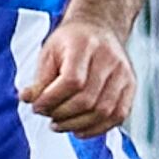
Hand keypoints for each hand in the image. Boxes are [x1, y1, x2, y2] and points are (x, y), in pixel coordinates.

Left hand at [22, 15, 135, 136]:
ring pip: (103, 111)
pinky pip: (118, 115)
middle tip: (48, 116)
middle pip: (87, 99)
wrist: (99, 28)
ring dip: (77, 125)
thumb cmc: (70, 42)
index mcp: (85, 44)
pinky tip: (79, 130)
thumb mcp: (49, 53)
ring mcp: (123, 72)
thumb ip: (40, 79)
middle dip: (62, 114)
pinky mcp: (131, 85)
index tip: (37, 106)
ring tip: (59, 124)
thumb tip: (28, 99)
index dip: (52, 99)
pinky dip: (97, 129)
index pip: (72, 81)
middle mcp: (109, 58)